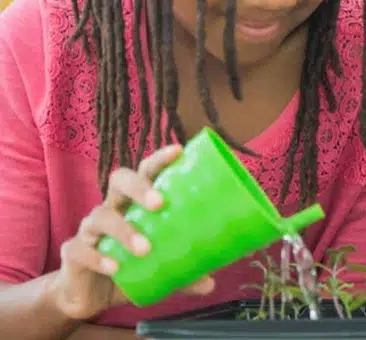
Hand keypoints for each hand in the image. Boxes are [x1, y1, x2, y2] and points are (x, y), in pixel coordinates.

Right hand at [46, 145, 214, 319]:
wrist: (90, 298)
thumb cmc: (130, 269)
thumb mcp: (159, 270)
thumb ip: (184, 273)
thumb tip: (210, 282)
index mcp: (135, 203)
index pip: (146, 171)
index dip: (159, 159)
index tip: (179, 151)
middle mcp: (112, 208)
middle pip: (120, 181)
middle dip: (139, 186)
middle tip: (159, 203)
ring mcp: (90, 229)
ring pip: (101, 216)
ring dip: (124, 231)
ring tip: (144, 249)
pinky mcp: (73, 252)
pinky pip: (81, 249)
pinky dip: (98, 257)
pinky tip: (115, 268)